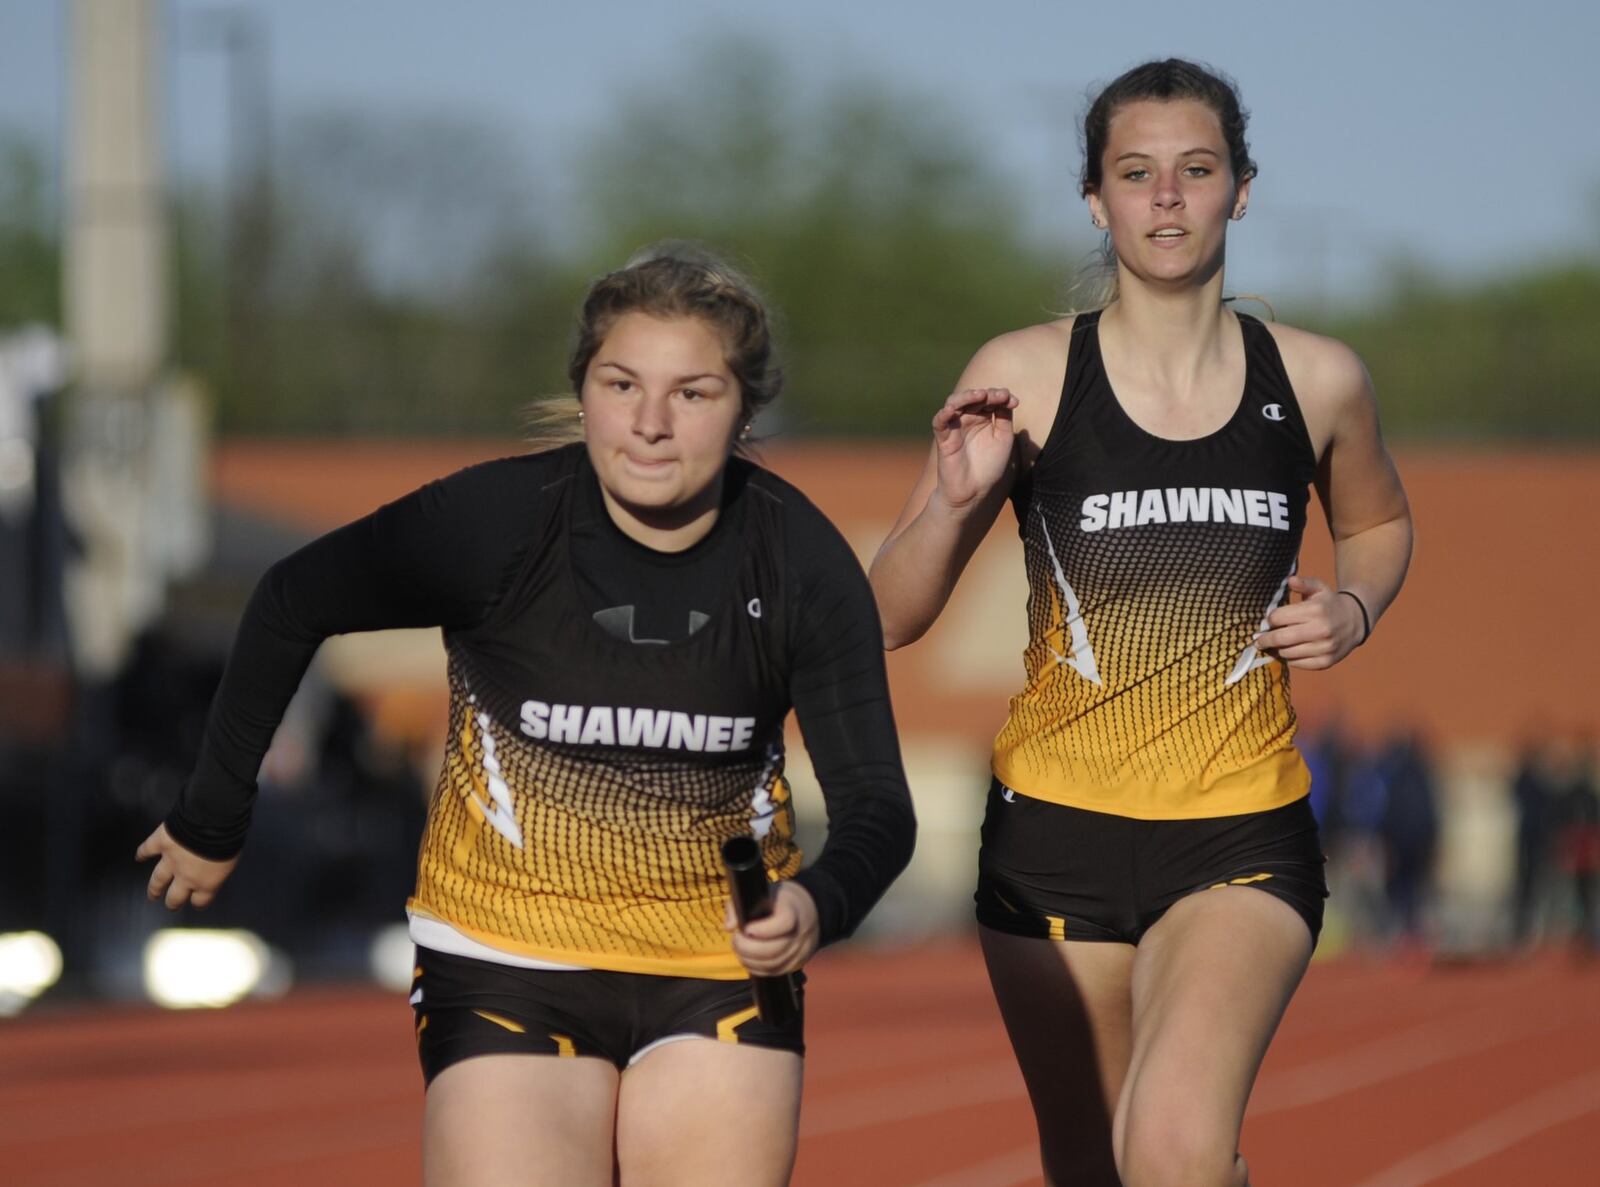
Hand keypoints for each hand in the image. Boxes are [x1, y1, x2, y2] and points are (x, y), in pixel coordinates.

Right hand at [135, 824, 239, 909]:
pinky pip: (148, 850)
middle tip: (172, 904)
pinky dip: (142, 853)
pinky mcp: (161, 843)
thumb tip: (216, 867)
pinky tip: (138, 857)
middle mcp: (186, 876)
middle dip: (173, 902)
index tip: (197, 902)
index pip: (200, 900)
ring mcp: (171, 860)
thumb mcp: (231, 859)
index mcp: (207, 882)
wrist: (214, 821)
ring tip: (152, 893)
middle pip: (175, 896)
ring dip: (154, 888)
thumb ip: (219, 868)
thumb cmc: (228, 838)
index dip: (198, 901)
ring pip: (158, 880)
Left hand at [724, 881, 818, 976]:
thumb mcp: (760, 894)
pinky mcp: (796, 964)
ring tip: (739, 948)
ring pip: (773, 964)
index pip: (784, 922)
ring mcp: (800, 950)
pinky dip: (757, 968)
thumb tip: (730, 927)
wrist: (806, 911)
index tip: (746, 928)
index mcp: (794, 910)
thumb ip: (740, 905)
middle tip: (736, 940)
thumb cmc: (777, 902)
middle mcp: (800, 932)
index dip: (763, 929)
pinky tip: (748, 958)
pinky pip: (774, 972)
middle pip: (776, 949)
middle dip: (748, 948)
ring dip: (750, 960)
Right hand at [930, 388, 1017, 513]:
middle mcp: (968, 419)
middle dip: (987, 394)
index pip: (989, 399)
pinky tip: (952, 409)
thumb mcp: (1003, 438)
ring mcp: (954, 426)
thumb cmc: (989, 466)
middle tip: (1000, 396)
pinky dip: (943, 413)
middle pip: (973, 397)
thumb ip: (1004, 418)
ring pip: (955, 403)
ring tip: (980, 395)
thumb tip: (1009, 398)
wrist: (974, 490)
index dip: (1001, 396)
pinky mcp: (943, 438)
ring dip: (967, 396)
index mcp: (983, 418)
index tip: (1014, 402)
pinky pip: (939, 421)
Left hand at [1253, 575, 1365, 670]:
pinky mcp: (1326, 662)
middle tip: (1259, 640)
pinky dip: (1290, 659)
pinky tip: (1290, 651)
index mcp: (1315, 610)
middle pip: (1280, 638)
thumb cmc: (1330, 604)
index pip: (1278, 618)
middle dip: (1265, 640)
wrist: (1356, 621)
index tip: (1269, 621)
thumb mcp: (1318, 589)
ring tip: (1276, 645)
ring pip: (1286, 653)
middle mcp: (1320, 630)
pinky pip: (1297, 664)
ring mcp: (1324, 648)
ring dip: (1277, 649)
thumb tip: (1290, 580)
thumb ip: (1303, 584)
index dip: (1270, 620)